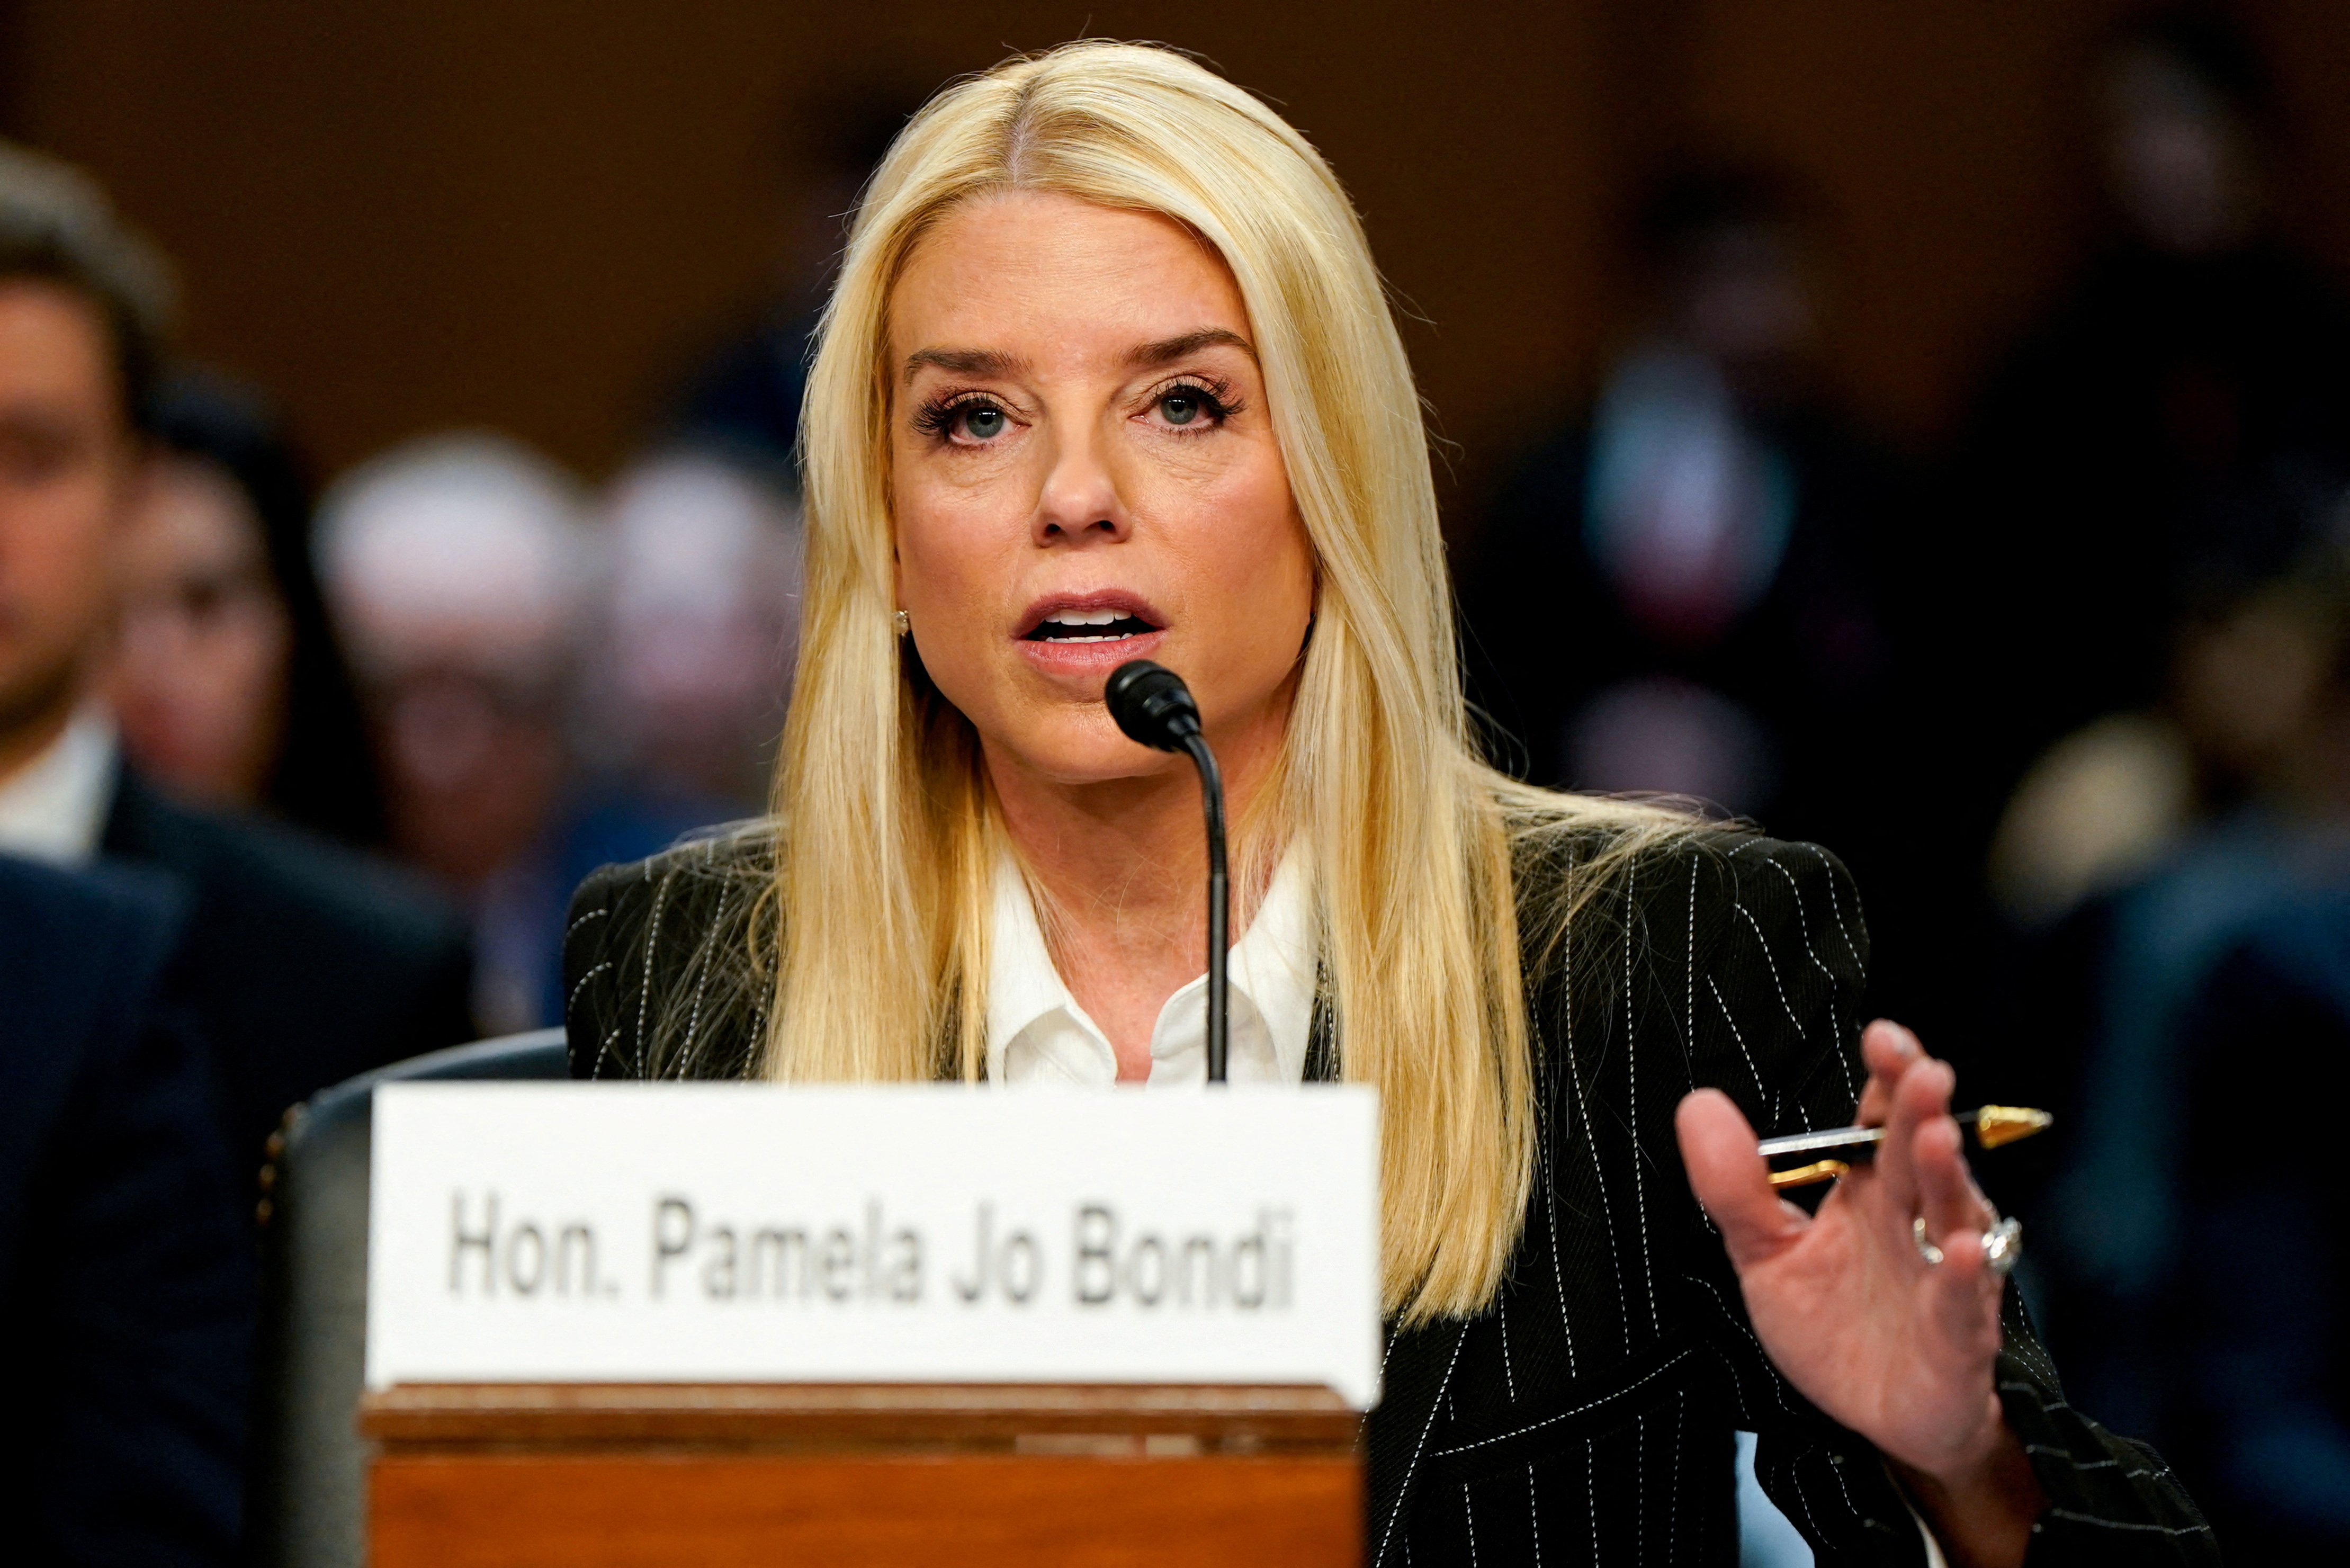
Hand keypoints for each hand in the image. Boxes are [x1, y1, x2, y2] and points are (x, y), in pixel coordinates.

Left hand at [1675, 1020, 2043, 1567]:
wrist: (1881, 1420)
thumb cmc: (1836, 1328)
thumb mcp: (1767, 1254)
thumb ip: (1735, 1186)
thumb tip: (1698, 1105)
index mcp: (1871, 1193)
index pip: (1883, 1120)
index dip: (1889, 1076)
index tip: (1882, 1037)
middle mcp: (1916, 1221)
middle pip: (1921, 1153)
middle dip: (1921, 1110)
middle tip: (1921, 1070)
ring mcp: (1943, 1276)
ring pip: (1952, 1214)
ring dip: (1946, 1174)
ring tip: (1934, 1138)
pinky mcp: (1958, 1337)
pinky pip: (1962, 1301)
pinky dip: (1961, 1276)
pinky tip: (1956, 1248)